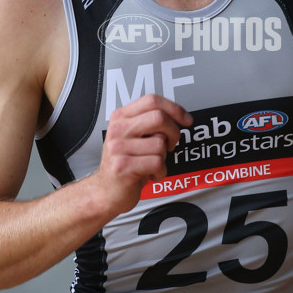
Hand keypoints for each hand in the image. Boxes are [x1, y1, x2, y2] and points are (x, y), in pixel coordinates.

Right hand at [91, 94, 192, 217]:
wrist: (106, 191)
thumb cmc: (126, 163)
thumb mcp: (134, 136)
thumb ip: (149, 122)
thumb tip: (179, 115)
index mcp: (121, 117)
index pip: (152, 100)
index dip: (174, 108)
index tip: (187, 120)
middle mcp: (118, 129)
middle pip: (159, 118)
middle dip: (173, 133)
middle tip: (170, 145)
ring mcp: (118, 147)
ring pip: (160, 144)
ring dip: (164, 158)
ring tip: (151, 164)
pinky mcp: (122, 166)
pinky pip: (157, 163)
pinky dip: (160, 172)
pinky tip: (150, 175)